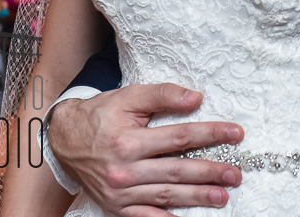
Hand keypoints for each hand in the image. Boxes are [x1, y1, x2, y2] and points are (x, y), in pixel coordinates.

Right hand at [48, 83, 243, 216]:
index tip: (236, 134)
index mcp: (129, 141)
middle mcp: (124, 170)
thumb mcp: (129, 96)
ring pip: (164, 196)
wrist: (63, 139)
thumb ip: (163, 95)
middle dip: (209, 173)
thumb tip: (196, 98)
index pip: (179, 137)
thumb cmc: (101, 115)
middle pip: (175, 171)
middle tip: (235, 174)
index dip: (210, 134)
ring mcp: (119, 192)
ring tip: (222, 197)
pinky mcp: (114, 207)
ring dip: (196, 198)